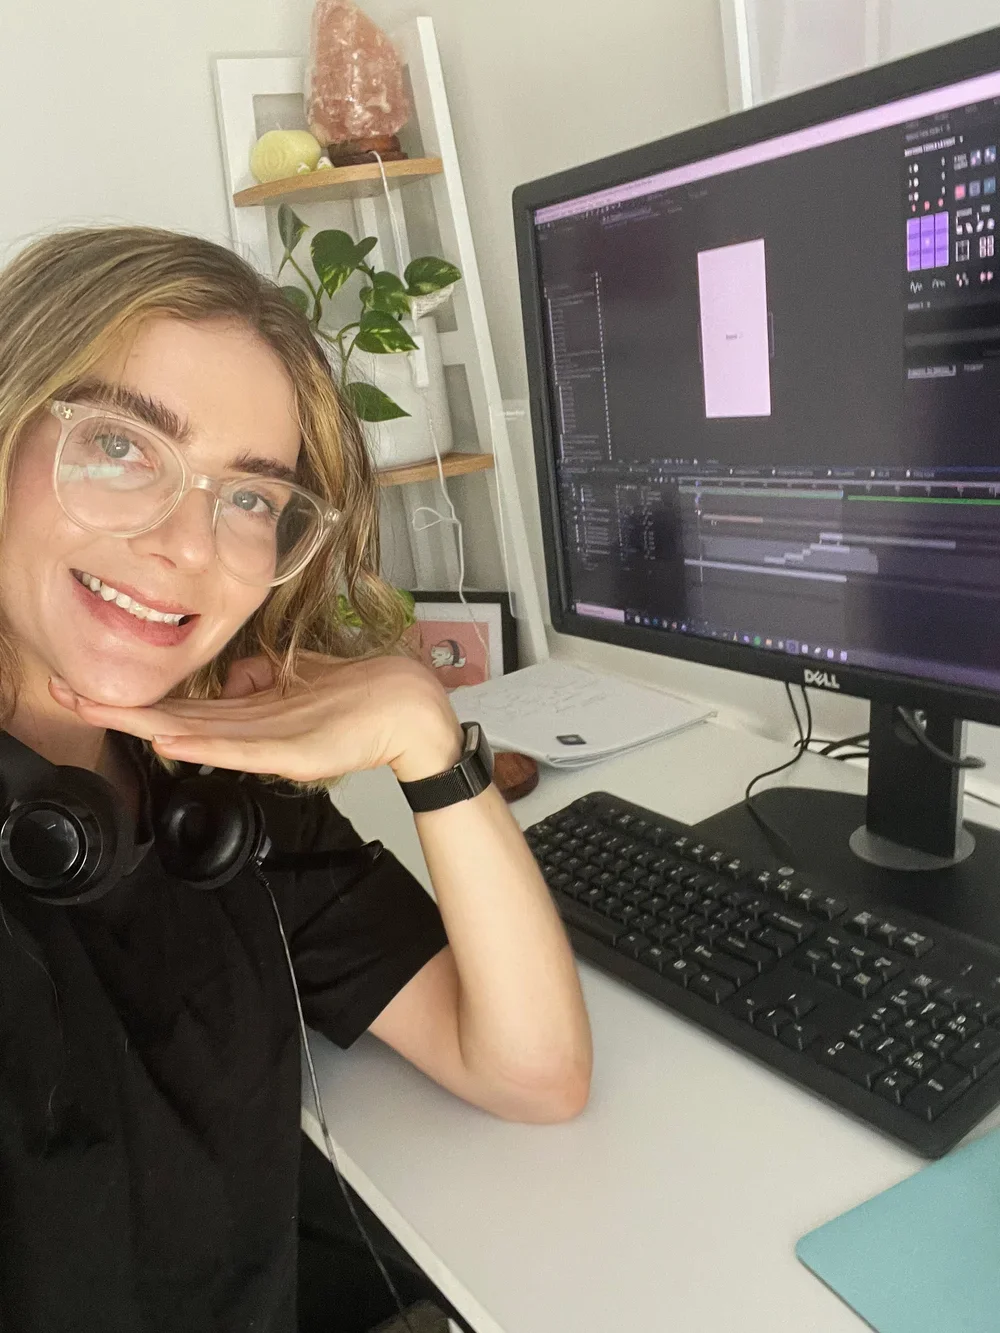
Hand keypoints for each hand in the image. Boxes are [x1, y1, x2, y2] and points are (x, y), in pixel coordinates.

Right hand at [48, 652, 464, 784]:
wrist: (407, 711)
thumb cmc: (356, 693)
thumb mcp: (297, 677)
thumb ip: (260, 678)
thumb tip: (231, 678)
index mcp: (249, 714)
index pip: (182, 706)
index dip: (136, 697)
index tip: (91, 684)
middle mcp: (250, 731)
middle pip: (175, 721)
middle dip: (122, 710)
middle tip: (71, 697)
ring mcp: (270, 744)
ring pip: (198, 734)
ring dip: (146, 725)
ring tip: (101, 713)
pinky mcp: (294, 752)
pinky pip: (243, 748)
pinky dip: (206, 744)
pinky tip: (171, 740)